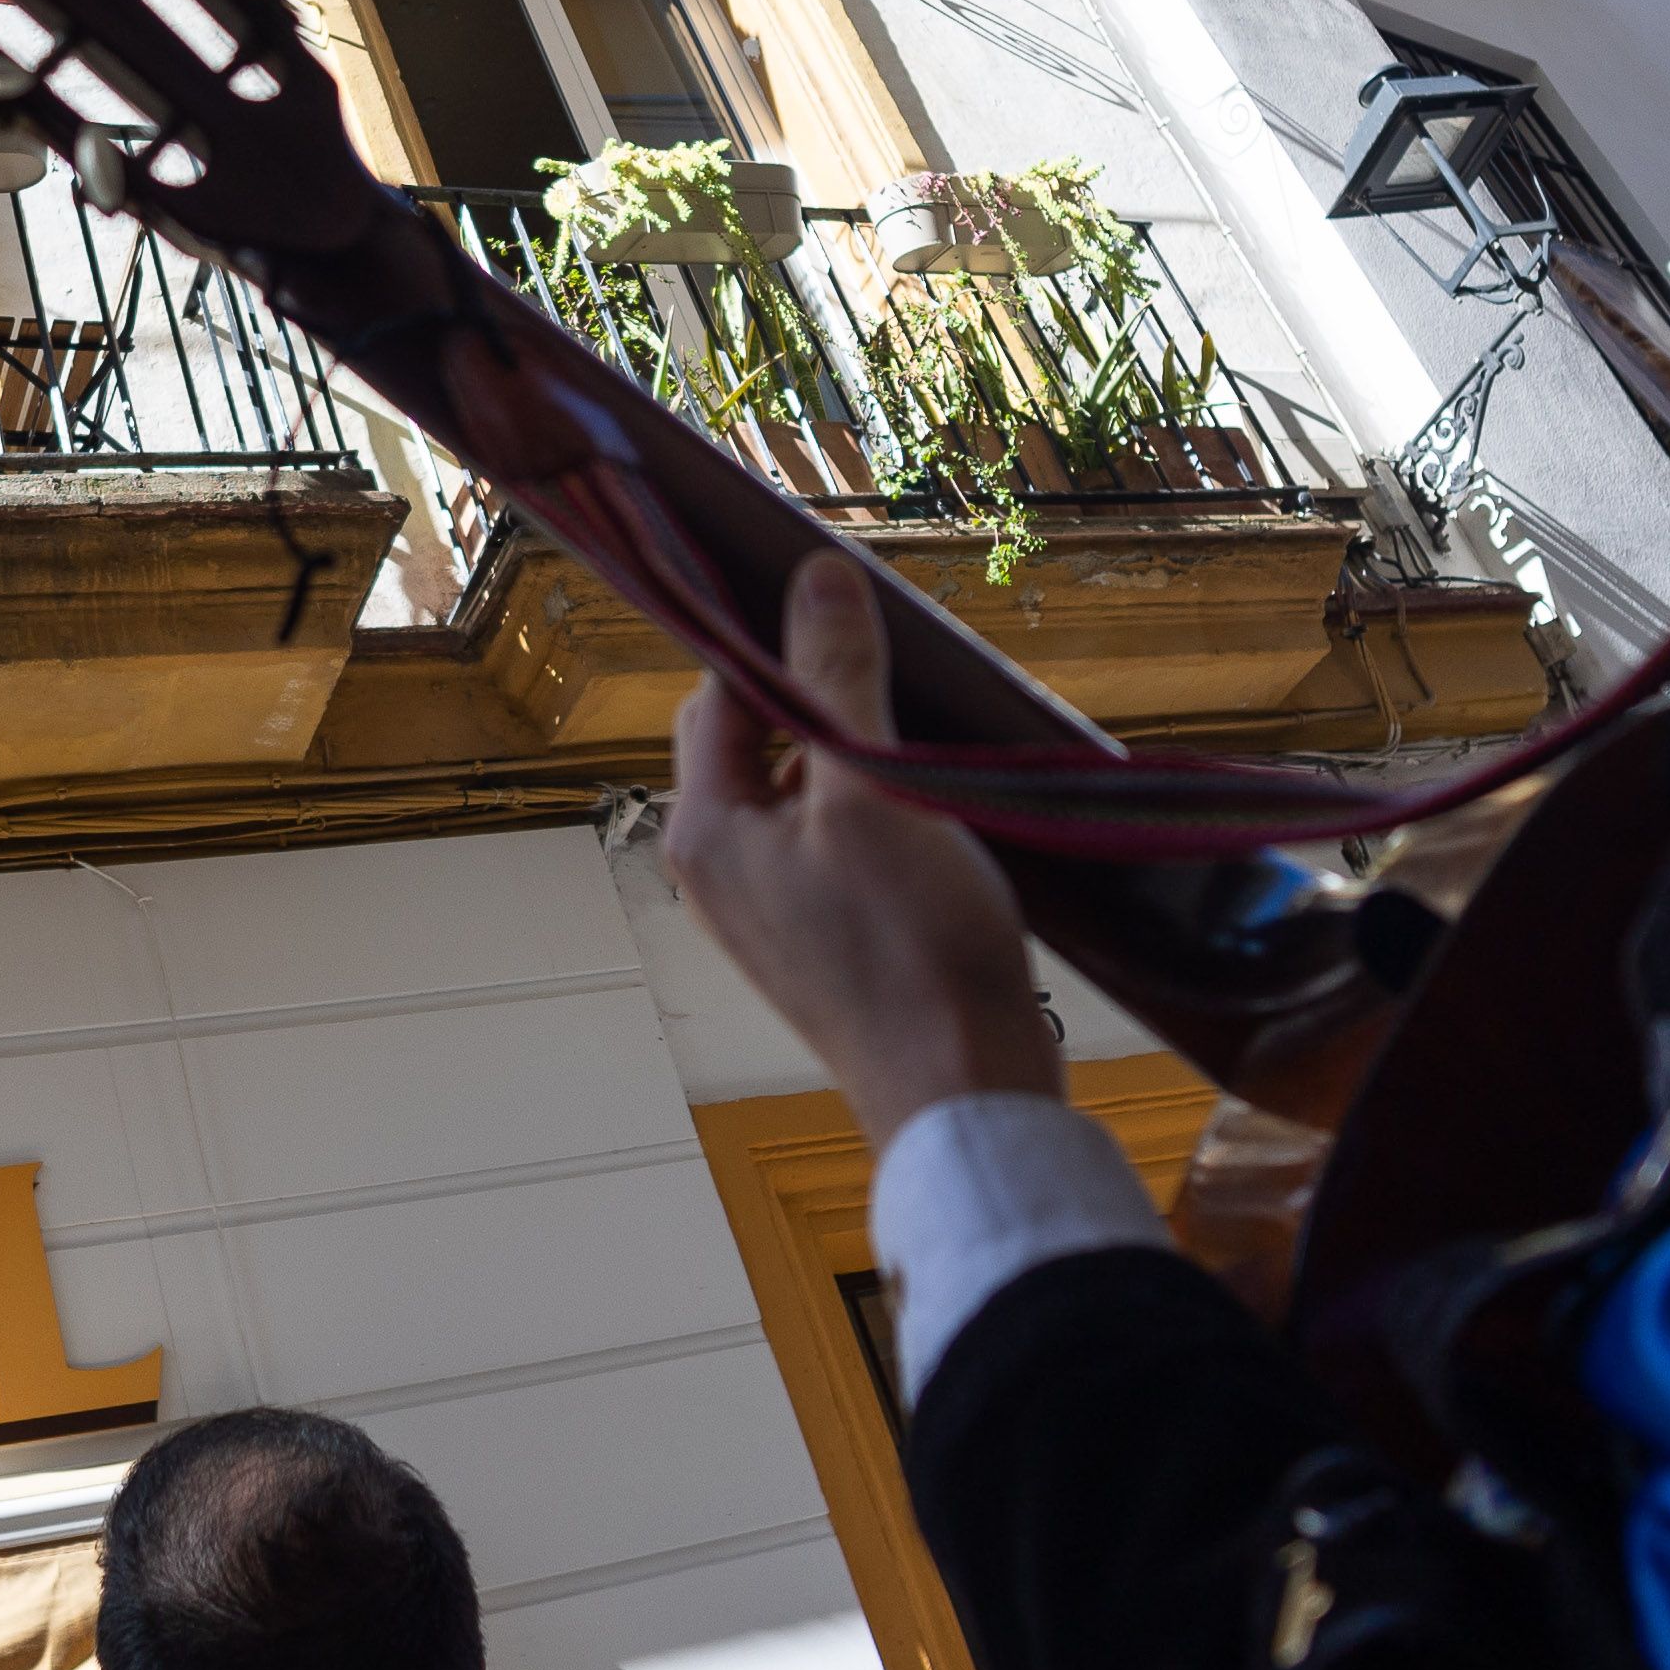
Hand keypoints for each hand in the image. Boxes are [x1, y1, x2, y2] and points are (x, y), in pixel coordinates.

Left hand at [664, 552, 1057, 1148]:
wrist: (965, 1093)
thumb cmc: (911, 948)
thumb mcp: (873, 790)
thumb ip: (838, 678)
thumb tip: (817, 576)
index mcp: (705, 830)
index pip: (717, 692)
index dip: (772, 634)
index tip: (837, 591)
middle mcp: (720, 871)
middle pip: (757, 740)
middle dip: (821, 690)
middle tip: (896, 654)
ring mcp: (773, 912)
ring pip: (804, 791)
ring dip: (859, 749)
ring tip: (928, 722)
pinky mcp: (828, 941)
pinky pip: (837, 843)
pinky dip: (879, 806)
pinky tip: (942, 800)